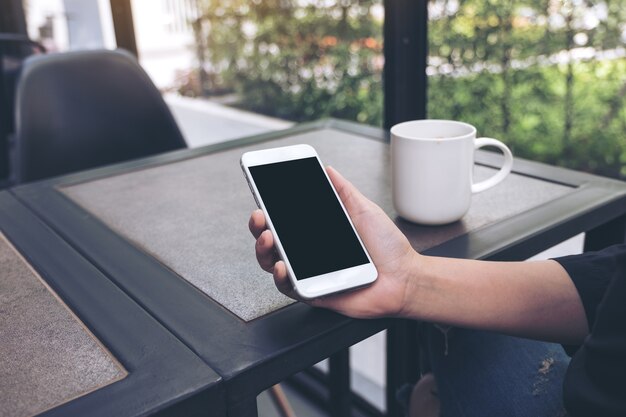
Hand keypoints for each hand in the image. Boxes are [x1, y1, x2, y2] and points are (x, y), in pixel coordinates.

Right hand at [249, 166, 418, 318]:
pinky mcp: (313, 292)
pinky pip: (288, 287)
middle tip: (260, 215)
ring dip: (264, 249)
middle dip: (259, 226)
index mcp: (319, 231)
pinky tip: (283, 265)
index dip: (270, 208)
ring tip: (270, 237)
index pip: (286, 219)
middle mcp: (309, 252)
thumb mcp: (364, 210)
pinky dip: (281, 277)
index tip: (262, 194)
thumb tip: (327, 170)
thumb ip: (343, 191)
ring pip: (273, 262)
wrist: (405, 278)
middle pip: (272, 239)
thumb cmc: (388, 249)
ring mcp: (309, 272)